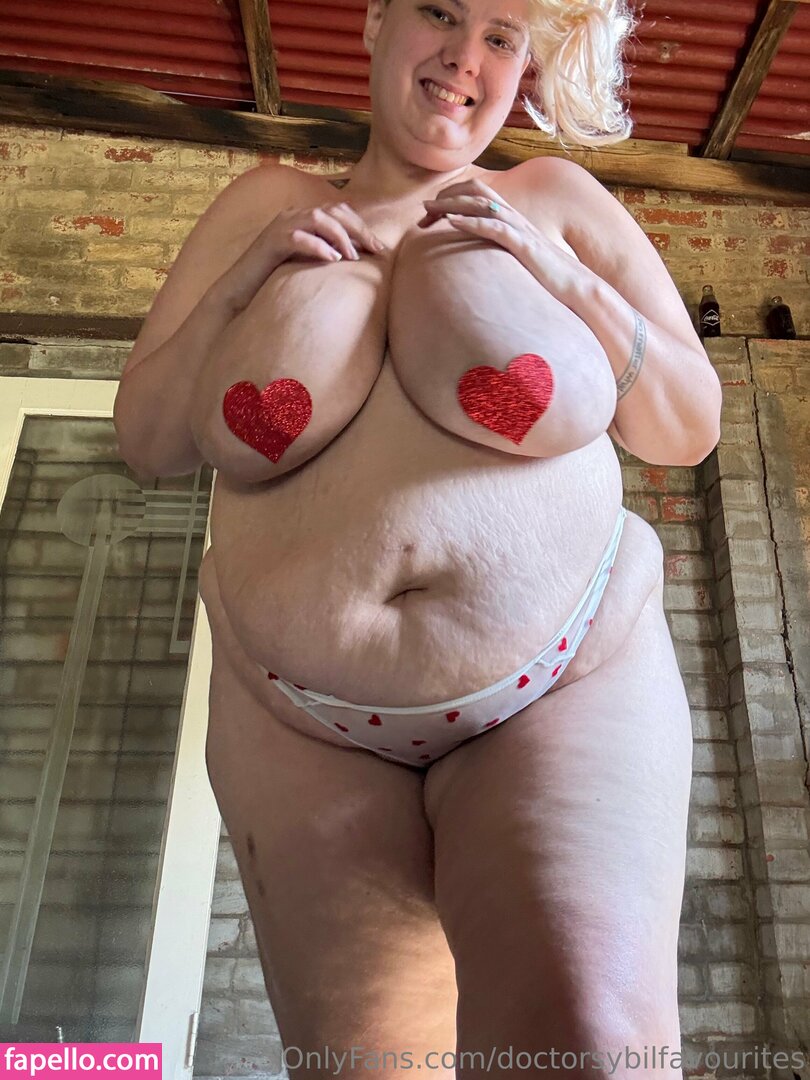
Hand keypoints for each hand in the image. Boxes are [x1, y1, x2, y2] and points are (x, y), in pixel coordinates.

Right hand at [210, 200, 387, 315]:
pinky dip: (318, 247)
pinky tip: (332, 260)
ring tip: (354, 258)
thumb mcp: (306, 264)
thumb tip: (357, 260)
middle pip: (334, 212)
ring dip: (340, 237)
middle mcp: (292, 216)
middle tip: (376, 250)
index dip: (362, 227)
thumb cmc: (274, 281)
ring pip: (318, 219)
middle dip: (359, 230)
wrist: (239, 292)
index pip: (339, 212)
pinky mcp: (270, 243)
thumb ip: (326, 254)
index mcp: (303, 219)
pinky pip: (298, 238)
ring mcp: (280, 227)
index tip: (380, 249)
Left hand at [416, 177, 586, 301]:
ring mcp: (520, 230)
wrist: (579, 288)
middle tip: (423, 211)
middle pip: (476, 193)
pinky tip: (451, 222)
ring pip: (481, 205)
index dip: (454, 198)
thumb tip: (485, 261)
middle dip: (447, 198)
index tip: (432, 213)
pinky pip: (493, 227)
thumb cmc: (551, 279)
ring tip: (429, 210)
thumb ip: (504, 254)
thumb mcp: (522, 262)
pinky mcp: (523, 245)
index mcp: (515, 220)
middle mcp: (516, 218)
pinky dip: (470, 222)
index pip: (481, 194)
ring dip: (452, 205)